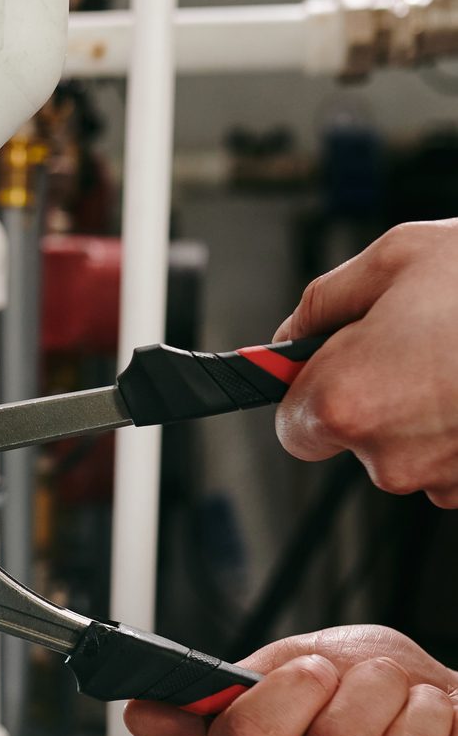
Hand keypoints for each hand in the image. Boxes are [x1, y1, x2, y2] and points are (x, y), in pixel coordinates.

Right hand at [125, 626, 457, 735]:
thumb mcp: (287, 666)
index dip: (293, 690)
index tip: (315, 671)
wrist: (445, 713)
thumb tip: (140, 715)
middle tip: (376, 685)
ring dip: (421, 710)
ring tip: (414, 712)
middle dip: (370, 687)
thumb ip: (216, 691)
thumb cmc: (368, 692)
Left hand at [273, 219, 457, 506]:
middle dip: (377, 396)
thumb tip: (294, 331)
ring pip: (412, 451)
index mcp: (346, 400)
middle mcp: (388, 455)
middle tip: (419, 342)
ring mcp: (443, 479)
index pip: (292, 426)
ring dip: (430, 410)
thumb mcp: (398, 257)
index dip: (312, 391)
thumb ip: (325, 301)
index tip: (332, 365)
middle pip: (355, 440)